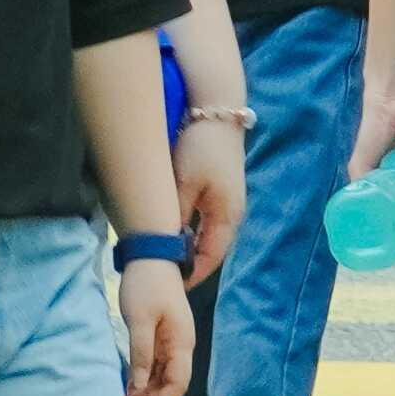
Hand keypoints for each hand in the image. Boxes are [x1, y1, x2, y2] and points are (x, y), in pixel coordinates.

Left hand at [118, 257, 196, 395]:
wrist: (150, 255)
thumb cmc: (146, 285)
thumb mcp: (140, 321)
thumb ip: (142, 354)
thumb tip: (140, 385)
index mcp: (182, 342)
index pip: (177, 383)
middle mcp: (182, 345)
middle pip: (172, 383)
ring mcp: (173, 341)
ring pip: (164, 376)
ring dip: (147, 392)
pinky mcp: (162, 335)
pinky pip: (157, 364)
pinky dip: (144, 378)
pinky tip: (130, 387)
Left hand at [172, 107, 248, 277]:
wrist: (217, 110)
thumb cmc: (201, 147)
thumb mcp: (183, 183)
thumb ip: (176, 217)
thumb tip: (166, 245)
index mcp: (227, 217)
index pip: (209, 259)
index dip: (190, 276)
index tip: (169, 285)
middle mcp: (231, 213)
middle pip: (209, 249)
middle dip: (188, 263)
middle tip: (162, 271)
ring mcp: (228, 200)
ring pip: (206, 234)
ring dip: (188, 245)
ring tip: (163, 253)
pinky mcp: (221, 188)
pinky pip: (205, 219)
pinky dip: (190, 229)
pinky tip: (173, 228)